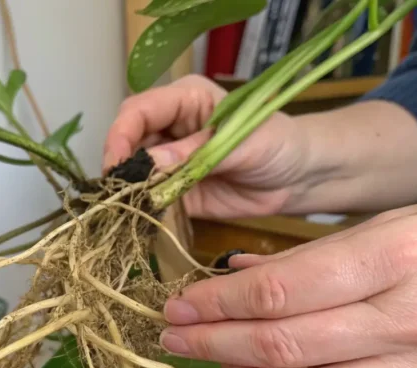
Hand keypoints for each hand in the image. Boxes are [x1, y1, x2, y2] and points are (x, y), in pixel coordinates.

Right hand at [103, 74, 310, 218]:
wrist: (299, 178)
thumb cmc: (278, 144)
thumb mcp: (243, 144)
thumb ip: (197, 153)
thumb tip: (150, 162)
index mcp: (185, 99)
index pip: (139, 110)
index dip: (121, 133)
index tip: (116, 163)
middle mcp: (170, 127)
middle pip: (127, 140)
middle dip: (119, 164)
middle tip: (119, 191)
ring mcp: (169, 161)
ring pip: (132, 172)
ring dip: (127, 190)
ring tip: (126, 207)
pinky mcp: (174, 193)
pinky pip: (149, 200)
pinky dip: (142, 209)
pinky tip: (139, 218)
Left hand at [158, 193, 416, 367]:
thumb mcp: (405, 217)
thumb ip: (320, 253)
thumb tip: (242, 275)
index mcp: (403, 256)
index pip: (283, 294)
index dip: (217, 305)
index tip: (180, 304)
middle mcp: (416, 320)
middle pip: (285, 350)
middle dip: (213, 345)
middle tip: (173, 336)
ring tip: (214, 363)